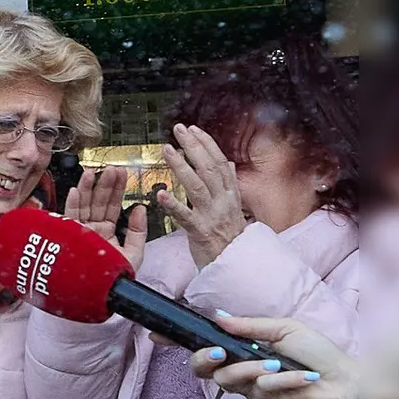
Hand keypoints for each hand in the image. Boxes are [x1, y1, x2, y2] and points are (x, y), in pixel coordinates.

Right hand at [66, 166, 145, 271]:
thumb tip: (140, 207)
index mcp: (106, 232)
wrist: (100, 295)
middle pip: (97, 202)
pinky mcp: (67, 237)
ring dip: (87, 188)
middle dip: (104, 184)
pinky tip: (76, 190)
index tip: (123, 173)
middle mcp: (91, 230)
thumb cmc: (116, 279)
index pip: (112, 206)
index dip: (117, 189)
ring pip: (82, 205)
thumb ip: (138, 230)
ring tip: (93, 172)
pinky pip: (68, 218)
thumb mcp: (134, 252)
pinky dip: (71, 204)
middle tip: (113, 168)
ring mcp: (78, 232)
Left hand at [159, 123, 247, 269]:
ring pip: (196, 186)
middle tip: (179, 129)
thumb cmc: (231, 239)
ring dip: (181, 166)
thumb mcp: (234, 208)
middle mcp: (223, 202)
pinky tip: (160, 194)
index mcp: (230, 195)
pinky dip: (174, 205)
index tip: (193, 129)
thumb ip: (229, 185)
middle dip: (194, 146)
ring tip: (167, 150)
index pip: (219, 163)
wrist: (238, 269)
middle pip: (208, 169)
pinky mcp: (201, 232)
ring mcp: (212, 216)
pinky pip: (186, 217)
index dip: (207, 144)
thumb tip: (228, 163)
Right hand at [189, 316, 356, 398]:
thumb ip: (249, 325)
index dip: (195, 346)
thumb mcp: (284, 329)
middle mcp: (242, 370)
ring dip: (249, 368)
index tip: (193, 339)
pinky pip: (259, 390)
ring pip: (228, 380)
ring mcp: (251, 389)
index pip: (208, 350)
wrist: (346, 382)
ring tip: (276, 364)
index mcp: (244, 349)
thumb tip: (218, 316)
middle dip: (205, 359)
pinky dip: (282, 380)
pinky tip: (303, 377)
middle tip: (220, 353)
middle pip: (204, 370)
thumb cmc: (318, 353)